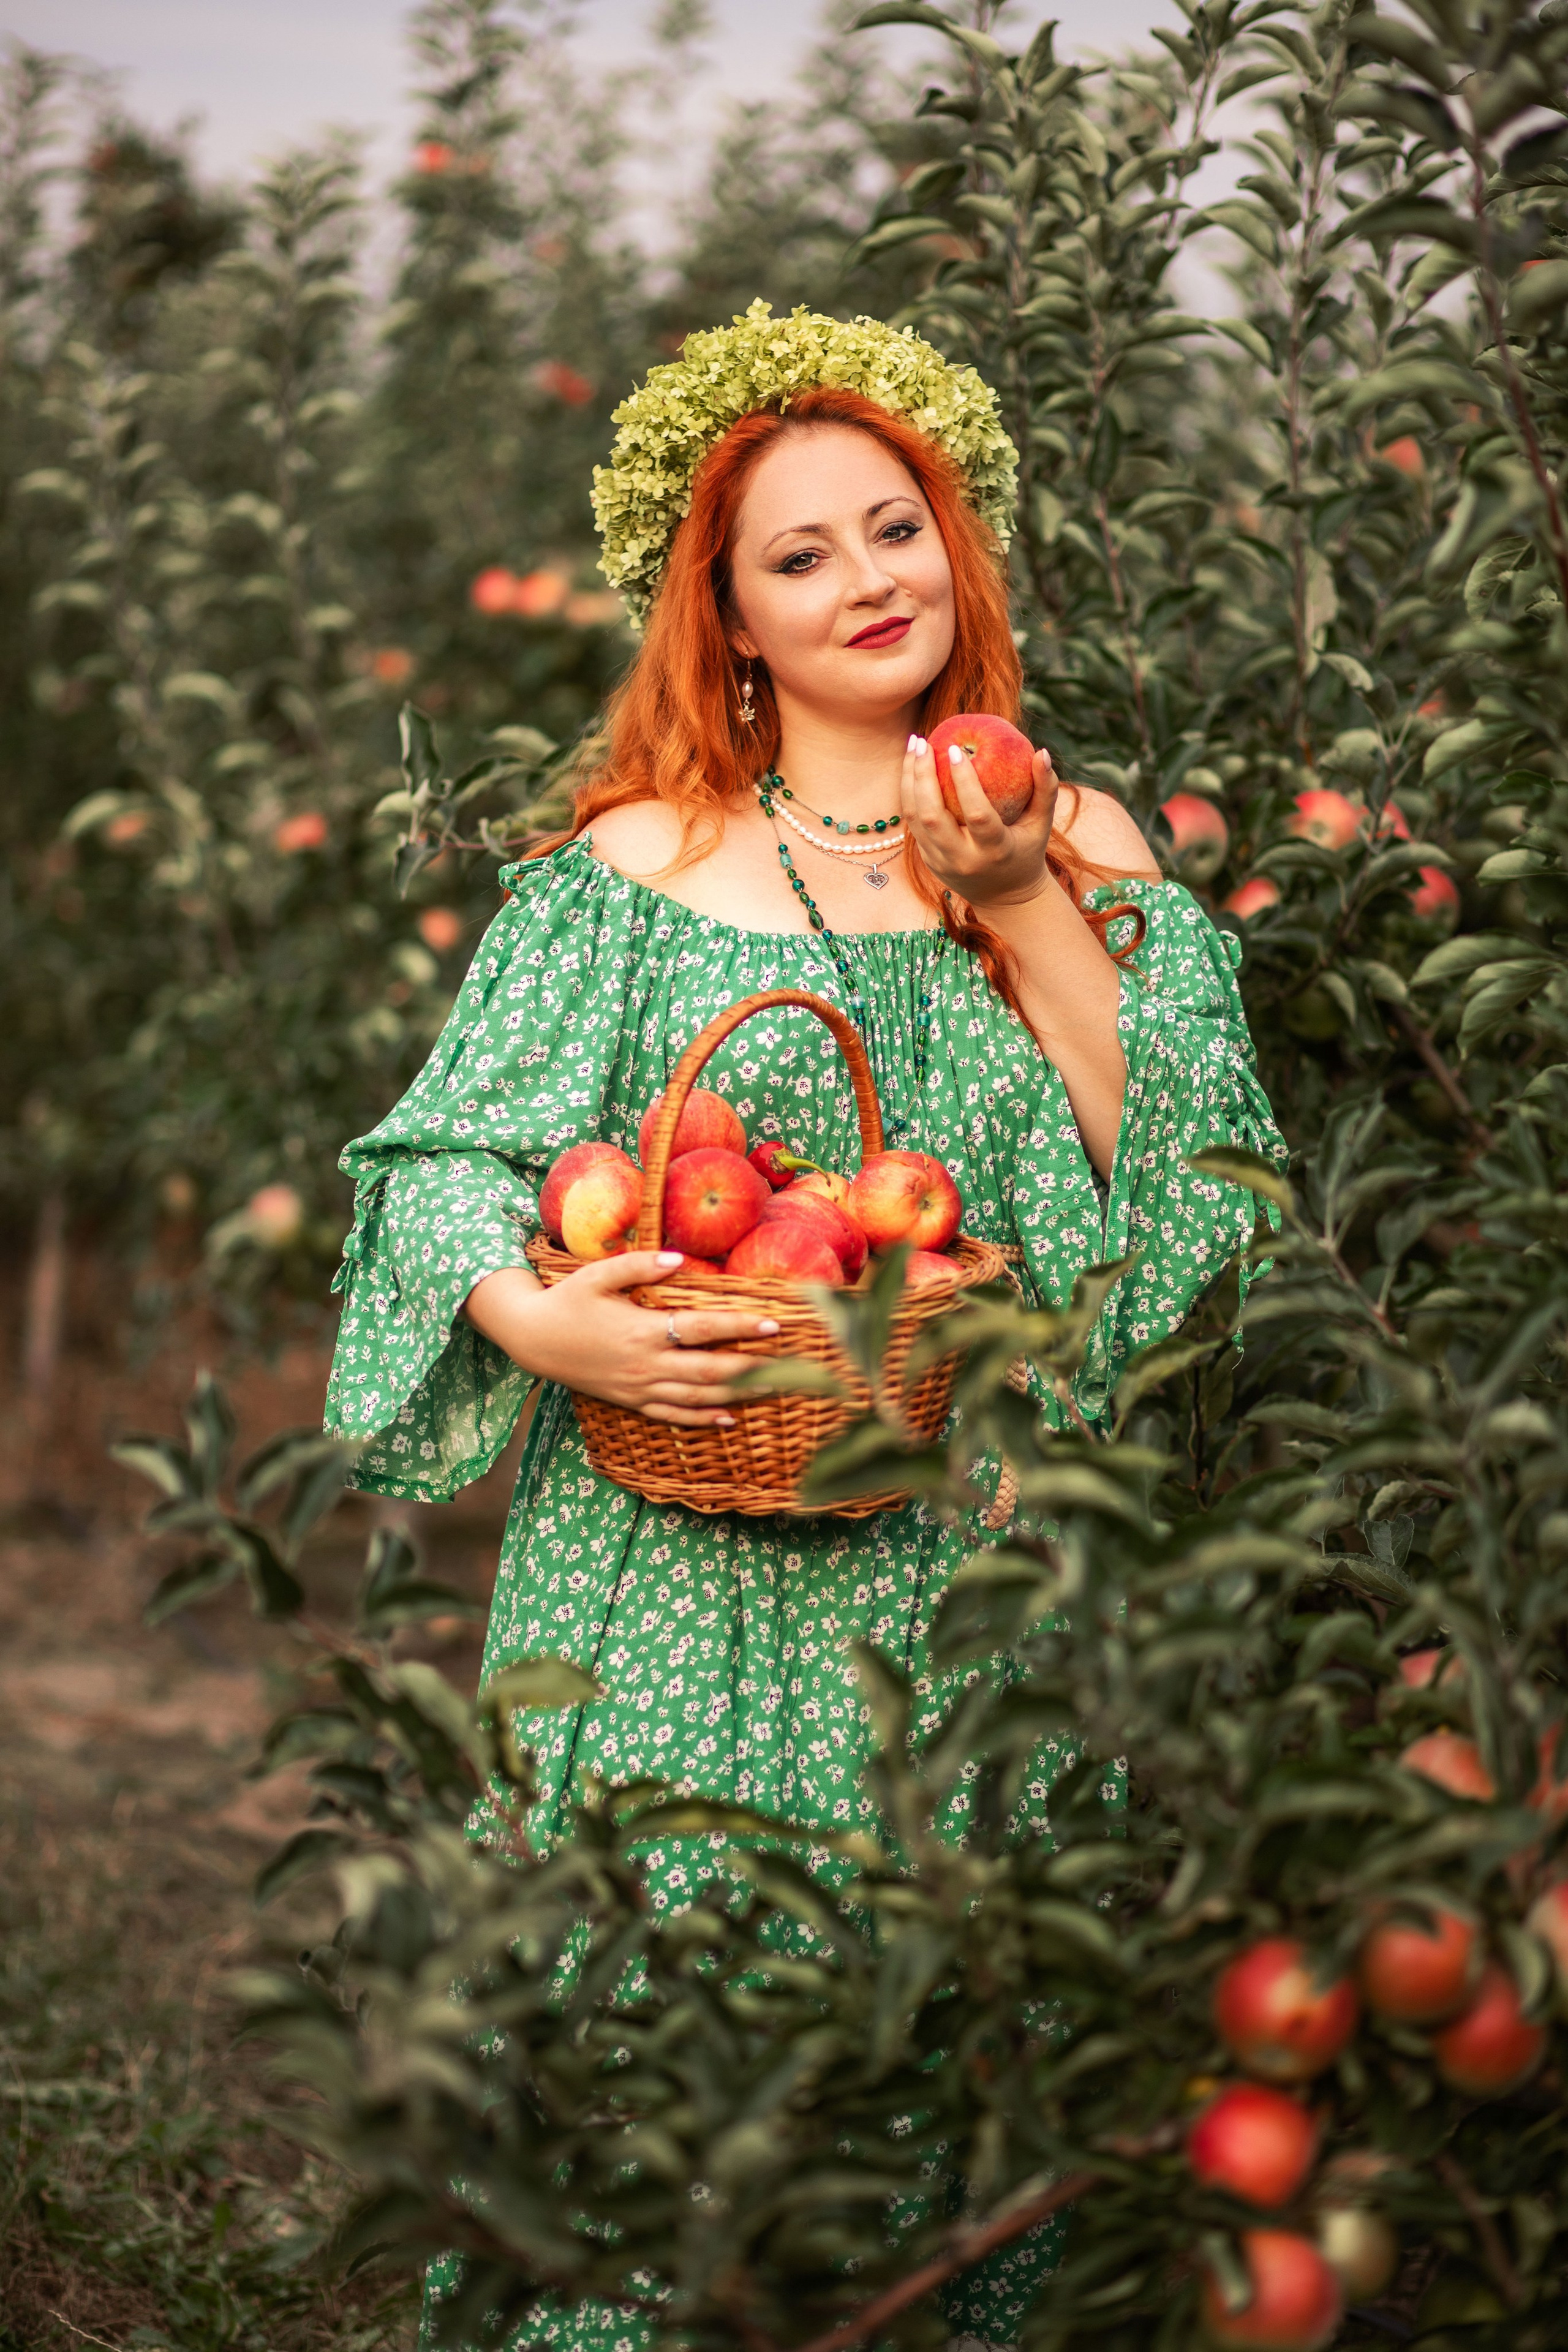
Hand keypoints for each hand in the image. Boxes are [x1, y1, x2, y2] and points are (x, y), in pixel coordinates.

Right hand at [464, 1254, 779, 1427]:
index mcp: (642, 1331)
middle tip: (791, 1366)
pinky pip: (673, 1416)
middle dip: (752, 1369)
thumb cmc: (568, 1301)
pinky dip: (703, 1420)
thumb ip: (639, 1265)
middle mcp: (646, 1364)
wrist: (533, 1340)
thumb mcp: (598, 1275)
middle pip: (710, 1372)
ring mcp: (640, 1388)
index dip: (739, 1328)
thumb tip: (679, 1258)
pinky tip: (730, 1419)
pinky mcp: (631, 1402)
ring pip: (698, 1398)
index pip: (702, 1330)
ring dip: (738, 1396)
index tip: (773, 1324)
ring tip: (773, 1389)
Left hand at [902, 733, 1058, 908]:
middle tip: (923, 741)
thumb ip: (1046, 788)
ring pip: (915, 819)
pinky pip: (912, 823)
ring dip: (909, 780)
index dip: (964, 782)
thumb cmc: (1026, 851)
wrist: (1004, 899)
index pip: (976, 814)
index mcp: (994, 851)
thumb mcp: (1041, 824)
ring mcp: (941, 862)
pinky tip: (912, 766)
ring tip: (913, 746)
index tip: (956, 749)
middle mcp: (963, 860)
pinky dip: (909, 793)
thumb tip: (1042, 751)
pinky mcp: (928, 860)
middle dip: (922, 776)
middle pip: (932, 817)